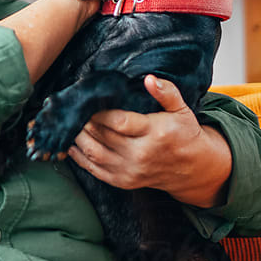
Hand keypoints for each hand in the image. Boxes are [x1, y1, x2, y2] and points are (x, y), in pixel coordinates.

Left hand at [66, 74, 232, 207]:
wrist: (192, 168)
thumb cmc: (183, 134)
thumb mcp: (182, 110)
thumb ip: (167, 92)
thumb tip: (149, 79)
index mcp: (155, 134)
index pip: (119, 122)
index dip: (99, 112)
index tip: (89, 100)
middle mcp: (141, 155)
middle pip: (102, 137)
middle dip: (84, 121)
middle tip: (72, 108)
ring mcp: (130, 171)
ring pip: (93, 153)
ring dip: (76, 138)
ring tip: (68, 122)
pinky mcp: (123, 182)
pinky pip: (94, 170)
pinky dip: (78, 157)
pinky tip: (70, 143)